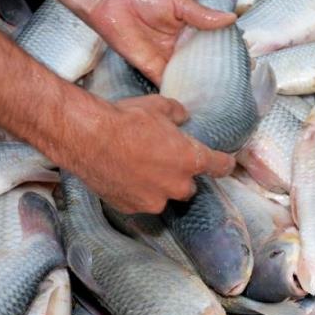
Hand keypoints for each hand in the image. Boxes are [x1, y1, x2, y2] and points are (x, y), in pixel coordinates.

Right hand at [67, 95, 234, 213]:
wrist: (88, 137)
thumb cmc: (125, 120)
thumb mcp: (158, 107)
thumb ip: (176, 115)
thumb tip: (182, 117)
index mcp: (191, 160)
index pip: (220, 167)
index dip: (224, 164)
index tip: (226, 164)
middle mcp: (177, 185)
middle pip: (189, 187)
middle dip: (179, 176)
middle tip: (163, 160)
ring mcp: (154, 200)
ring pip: (163, 197)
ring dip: (157, 186)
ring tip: (138, 168)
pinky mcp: (131, 208)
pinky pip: (140, 202)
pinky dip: (135, 192)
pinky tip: (123, 176)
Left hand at [86, 0, 235, 83]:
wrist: (111, 5)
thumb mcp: (178, 2)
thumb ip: (201, 15)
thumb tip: (230, 19)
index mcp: (190, 30)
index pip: (211, 45)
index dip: (224, 54)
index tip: (240, 64)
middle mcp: (182, 47)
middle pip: (202, 65)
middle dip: (214, 75)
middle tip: (232, 86)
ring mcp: (169, 61)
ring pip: (188, 77)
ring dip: (199, 86)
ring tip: (217, 98)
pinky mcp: (154, 71)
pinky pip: (169, 84)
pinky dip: (179, 92)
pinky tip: (192, 100)